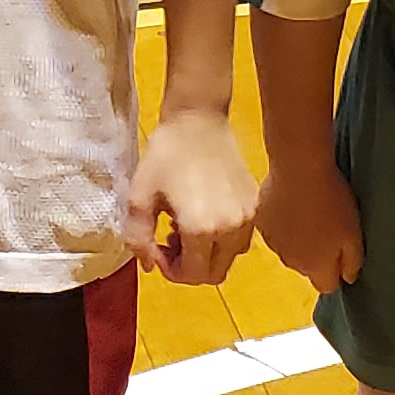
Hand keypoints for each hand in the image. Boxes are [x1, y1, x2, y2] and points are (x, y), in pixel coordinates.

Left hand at [123, 110, 256, 285]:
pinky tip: (204, 215)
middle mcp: (231, 229)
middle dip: (188, 267)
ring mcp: (248, 217)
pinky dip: (222, 239)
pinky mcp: (255, 205)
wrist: (198, 120)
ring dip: (206, 255)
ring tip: (185, 227)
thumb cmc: (165, 155)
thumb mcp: (139, 197)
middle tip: (169, 241)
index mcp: (202, 229)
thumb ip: (138, 238)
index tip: (156, 248)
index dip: (169, 269)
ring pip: (229, 258)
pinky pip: (241, 238)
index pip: (191, 274)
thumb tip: (147, 266)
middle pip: (214, 274)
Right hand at [256, 154, 363, 292]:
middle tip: (327, 227)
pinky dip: (283, 223)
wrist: (298, 169)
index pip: (327, 286)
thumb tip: (348, 278)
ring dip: (298, 239)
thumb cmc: (332, 201)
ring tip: (308, 212)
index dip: (336, 272)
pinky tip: (291, 204)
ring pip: (289, 250)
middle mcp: (291, 262)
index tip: (342, 254)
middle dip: (316, 255)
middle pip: (307, 268)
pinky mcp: (261, 223)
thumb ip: (352, 262)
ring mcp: (272, 243)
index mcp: (315, 267)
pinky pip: (275, 231)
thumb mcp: (354, 234)